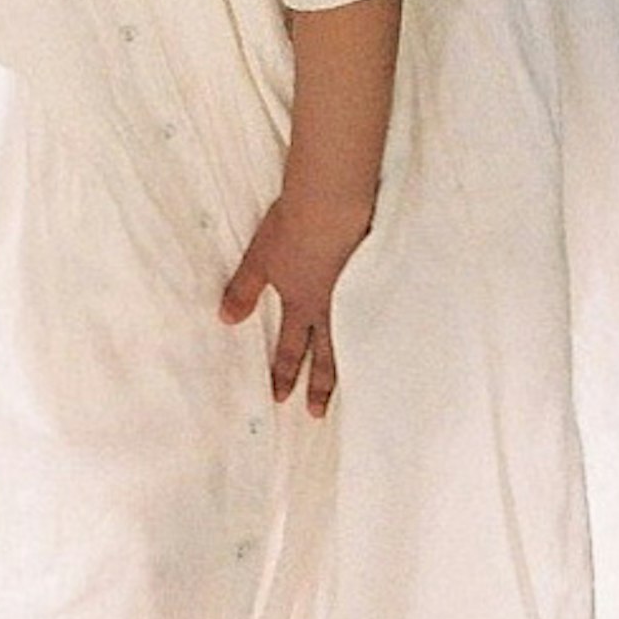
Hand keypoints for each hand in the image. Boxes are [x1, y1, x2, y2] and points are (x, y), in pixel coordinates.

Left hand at [216, 189, 373, 416]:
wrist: (332, 204)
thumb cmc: (292, 226)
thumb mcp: (259, 258)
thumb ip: (245, 290)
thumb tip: (226, 320)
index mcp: (301, 301)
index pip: (289, 347)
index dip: (283, 373)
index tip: (280, 398)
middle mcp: (331, 307)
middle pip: (325, 355)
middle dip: (318, 386)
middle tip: (316, 414)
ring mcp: (357, 295)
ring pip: (354, 340)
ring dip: (352, 368)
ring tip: (358, 391)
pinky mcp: (380, 278)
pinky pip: (378, 314)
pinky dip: (382, 334)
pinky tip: (393, 344)